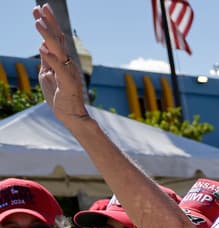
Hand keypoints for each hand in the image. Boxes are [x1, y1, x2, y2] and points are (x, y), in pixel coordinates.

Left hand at [33, 5, 90, 123]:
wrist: (70, 115)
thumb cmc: (59, 96)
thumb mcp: (47, 74)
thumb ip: (47, 60)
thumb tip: (43, 45)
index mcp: (61, 60)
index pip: (55, 38)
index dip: (48, 23)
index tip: (39, 9)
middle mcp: (67, 63)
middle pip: (58, 39)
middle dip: (49, 22)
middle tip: (40, 7)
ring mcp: (69, 72)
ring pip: (58, 50)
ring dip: (47, 36)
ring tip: (37, 23)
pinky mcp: (68, 84)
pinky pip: (60, 69)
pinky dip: (52, 60)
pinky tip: (43, 50)